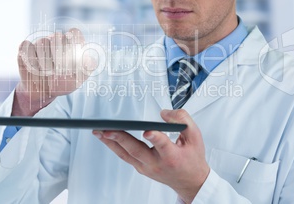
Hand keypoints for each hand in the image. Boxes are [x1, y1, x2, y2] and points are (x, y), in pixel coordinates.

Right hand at [13, 28, 94, 115]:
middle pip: (57, 36)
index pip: (75, 33)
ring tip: (47, 72)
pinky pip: (26, 46)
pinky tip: (34, 68)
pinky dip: (30, 58)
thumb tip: (91, 58)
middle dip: (59, 54)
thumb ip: (88, 67)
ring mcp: (40, 44)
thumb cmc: (63, 82)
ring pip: (42, 42)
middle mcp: (55, 41)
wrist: (43, 92)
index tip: (73, 55)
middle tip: (59, 68)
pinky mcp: (25, 50)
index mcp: (70, 44)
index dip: (74, 42)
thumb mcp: (78, 78)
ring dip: (45, 60)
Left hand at [93, 109, 209, 202]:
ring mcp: (146, 167)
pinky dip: (114, 146)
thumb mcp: (195, 137)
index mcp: (172, 156)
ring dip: (110, 143)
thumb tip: (163, 113)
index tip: (148, 131)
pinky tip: (106, 137)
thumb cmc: (192, 159)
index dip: (155, 138)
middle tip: (107, 130)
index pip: (162, 145)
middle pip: (136, 150)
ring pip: (125, 154)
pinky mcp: (140, 168)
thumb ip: (182, 120)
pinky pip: (125, 156)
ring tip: (98, 131)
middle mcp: (157, 163)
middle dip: (120, 139)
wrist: (190, 181)